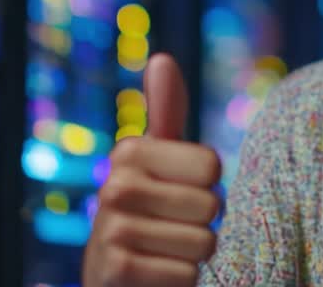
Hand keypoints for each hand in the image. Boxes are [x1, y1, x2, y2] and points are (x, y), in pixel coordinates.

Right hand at [83, 53, 221, 285]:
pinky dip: (183, 280)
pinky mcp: (114, 272)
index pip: (212, 165)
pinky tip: (159, 275)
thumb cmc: (150, 211)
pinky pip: (185, 275)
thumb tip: (162, 58)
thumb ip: (166, 111)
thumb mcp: (158, 160)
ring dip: (195, 256)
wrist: (113, 277)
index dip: (209, 186)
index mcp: (129, 152)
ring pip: (203, 243)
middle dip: (204, 225)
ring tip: (168, 252)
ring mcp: (110, 231)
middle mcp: (114, 187)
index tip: (182, 193)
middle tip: (175, 229)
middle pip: (211, 205)